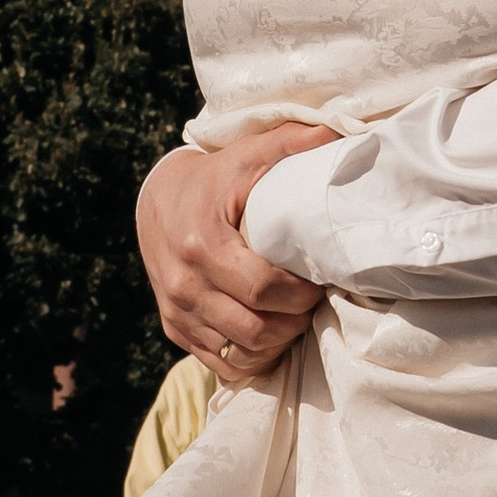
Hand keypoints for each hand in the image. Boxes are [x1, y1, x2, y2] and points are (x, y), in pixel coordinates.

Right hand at [137, 126, 335, 375]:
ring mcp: (177, 311)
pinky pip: (221, 362)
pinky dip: (253, 358)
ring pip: (240, 352)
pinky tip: (273, 336)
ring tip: (297, 317)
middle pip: (255, 328)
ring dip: (278, 343)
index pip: (263, 288)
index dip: (301, 293)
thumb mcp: (248, 154)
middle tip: (315, 302)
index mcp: (202, 244)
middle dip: (295, 322)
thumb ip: (291, 142)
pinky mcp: (175, 328)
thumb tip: (338, 133)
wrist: (158, 200)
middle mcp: (184, 284)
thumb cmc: (215, 177)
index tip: (322, 280)